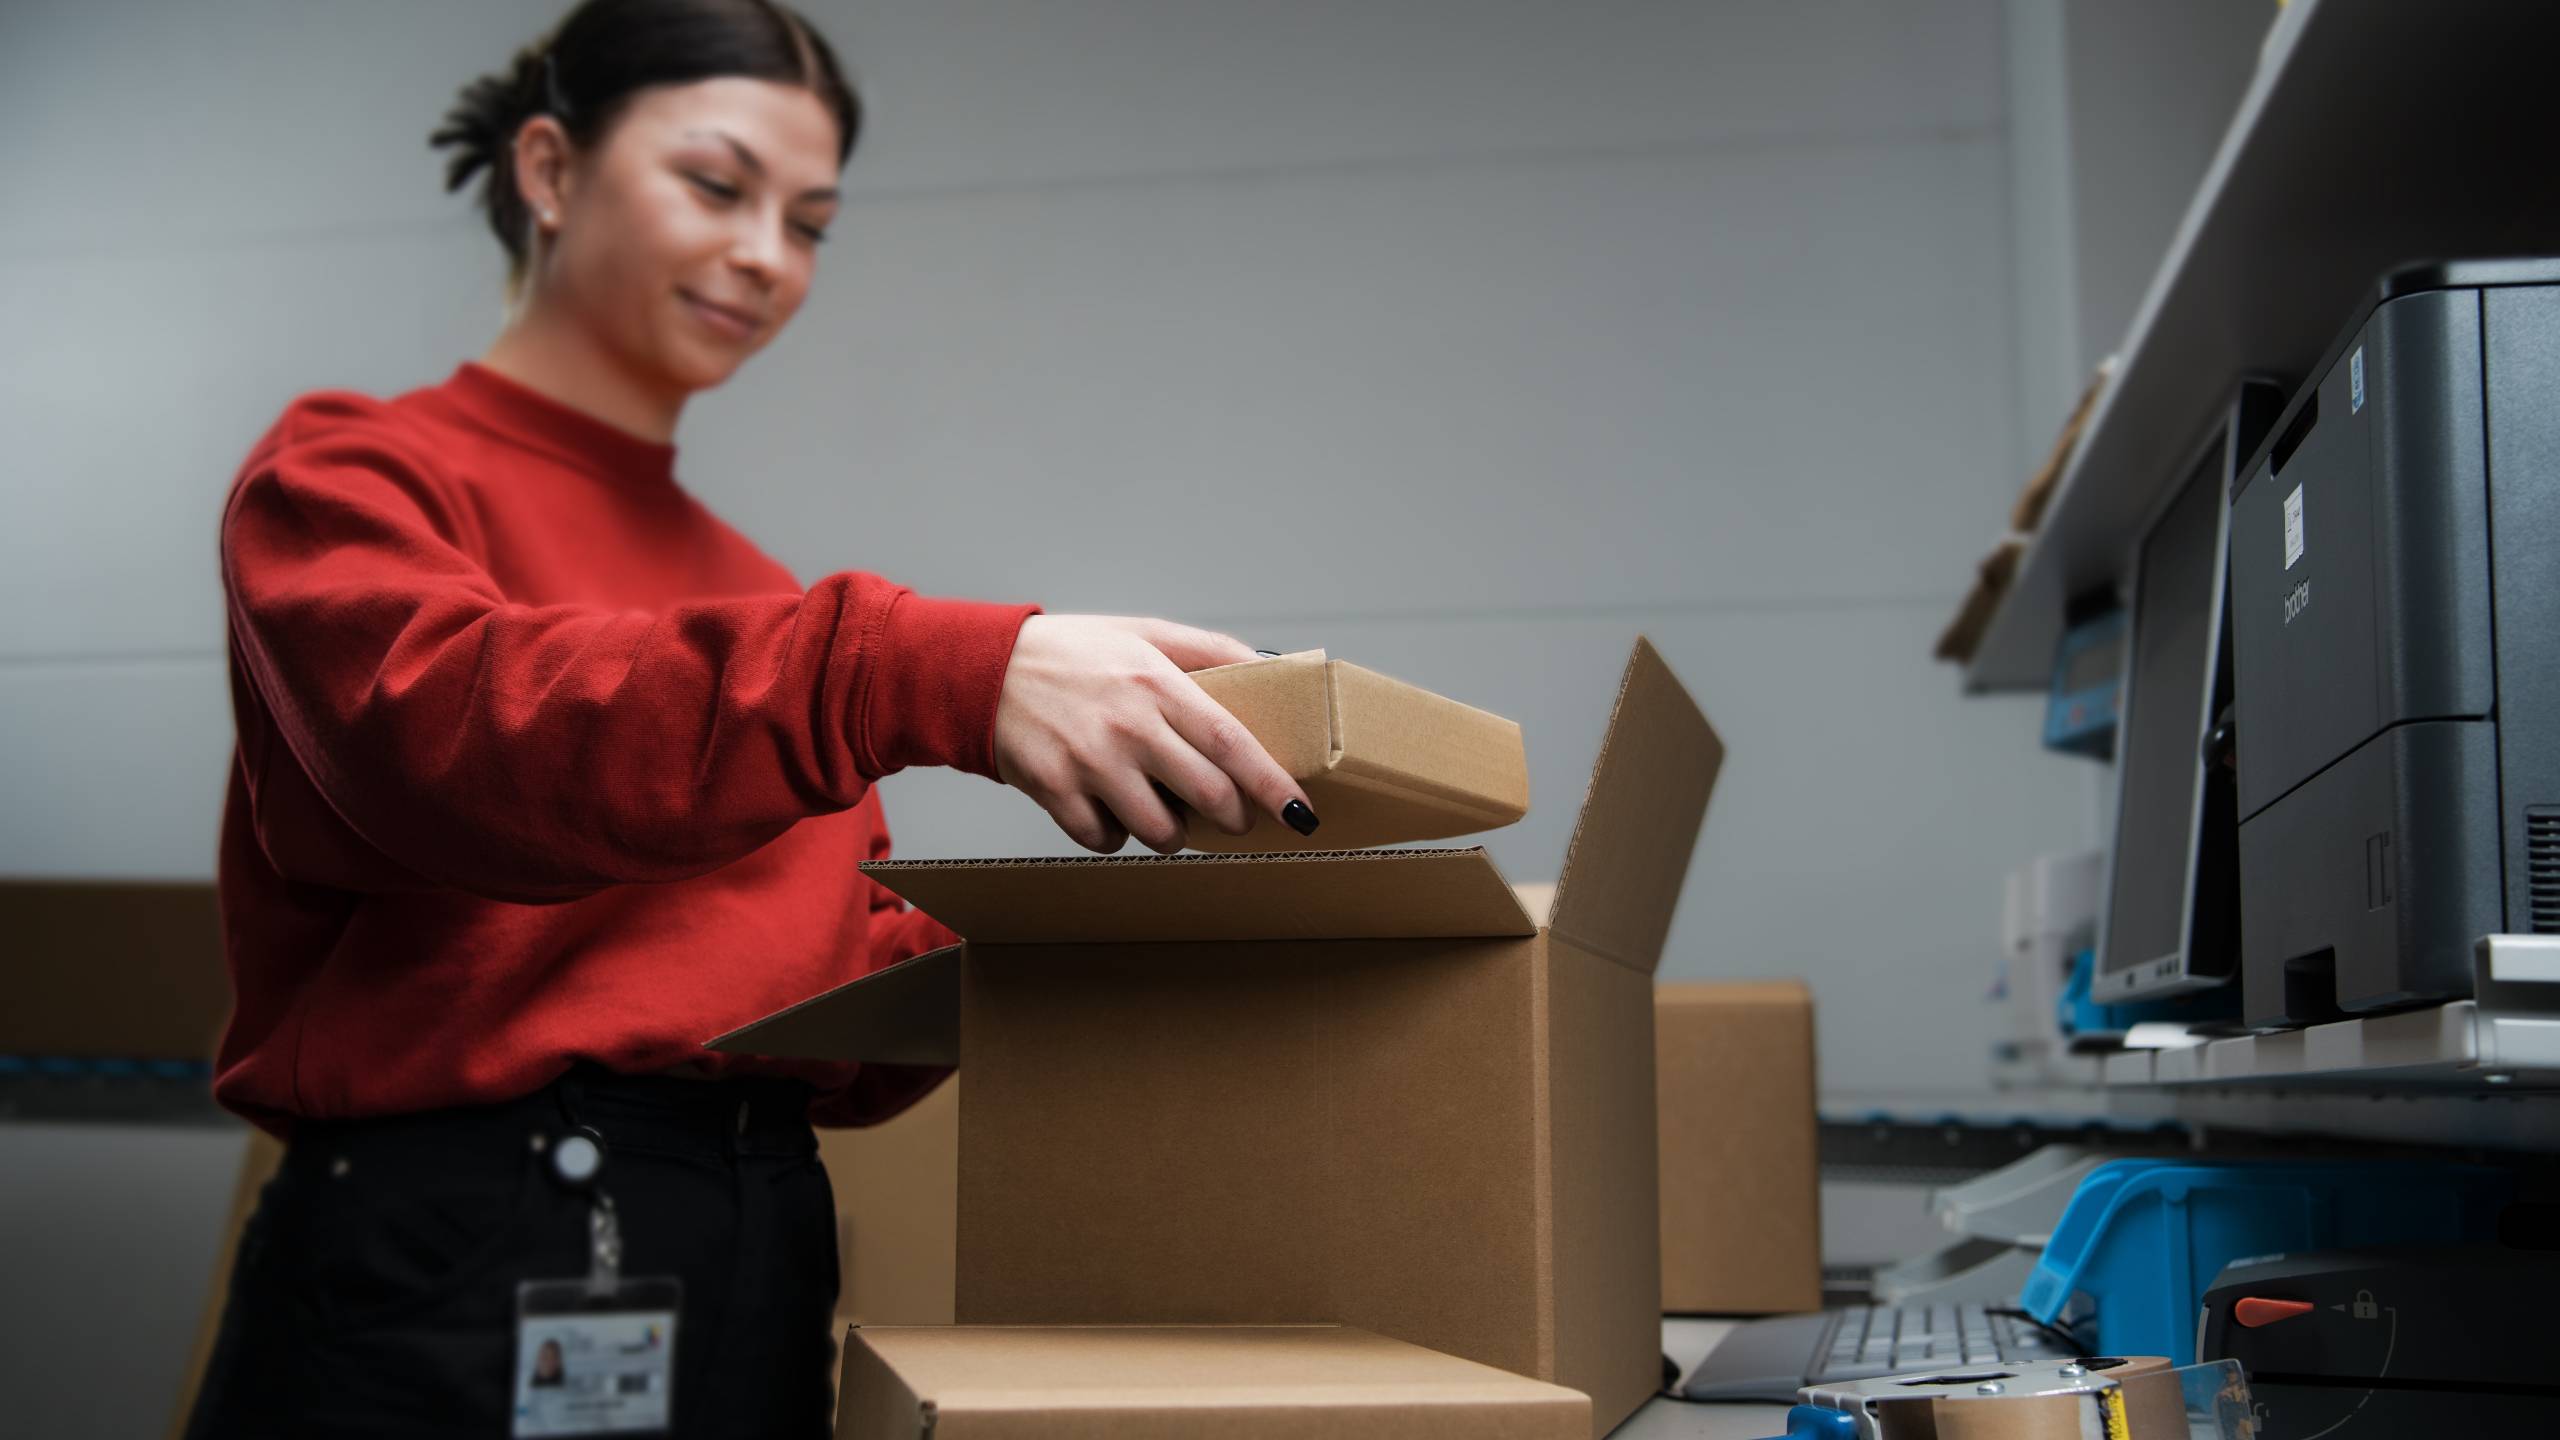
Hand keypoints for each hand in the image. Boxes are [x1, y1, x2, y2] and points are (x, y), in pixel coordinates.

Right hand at [992, 615, 1317, 852]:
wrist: (985, 669)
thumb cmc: (1074, 653)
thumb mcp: (1144, 632)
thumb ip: (1209, 649)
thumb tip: (1270, 664)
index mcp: (1156, 684)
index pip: (1231, 741)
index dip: (1271, 783)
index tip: (1301, 811)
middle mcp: (1127, 726)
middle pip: (1207, 795)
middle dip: (1234, 818)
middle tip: (1234, 817)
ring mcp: (1089, 762)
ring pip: (1160, 829)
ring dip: (1176, 834)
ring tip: (1167, 814)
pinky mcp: (1053, 791)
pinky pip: (1104, 840)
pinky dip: (1117, 836)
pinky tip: (1112, 812)